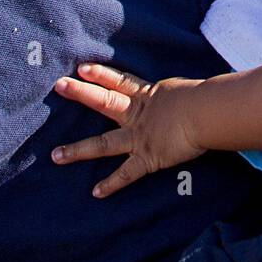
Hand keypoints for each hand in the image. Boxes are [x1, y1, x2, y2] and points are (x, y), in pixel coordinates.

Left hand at [51, 63, 206, 196]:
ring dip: (78, 150)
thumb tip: (186, 96)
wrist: (206, 113)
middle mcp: (138, 115)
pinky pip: (126, 174)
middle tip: (59, 86)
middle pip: (104, 101)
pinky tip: (96, 192)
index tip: (81, 69)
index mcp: (149, 95)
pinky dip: (112, 184)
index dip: (101, 74)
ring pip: (103, 144)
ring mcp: (140, 137)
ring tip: (55, 155)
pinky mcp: (148, 157)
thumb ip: (178, 96)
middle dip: (81, 93)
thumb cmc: (204, 99)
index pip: (120, 81)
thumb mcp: (186, 91)